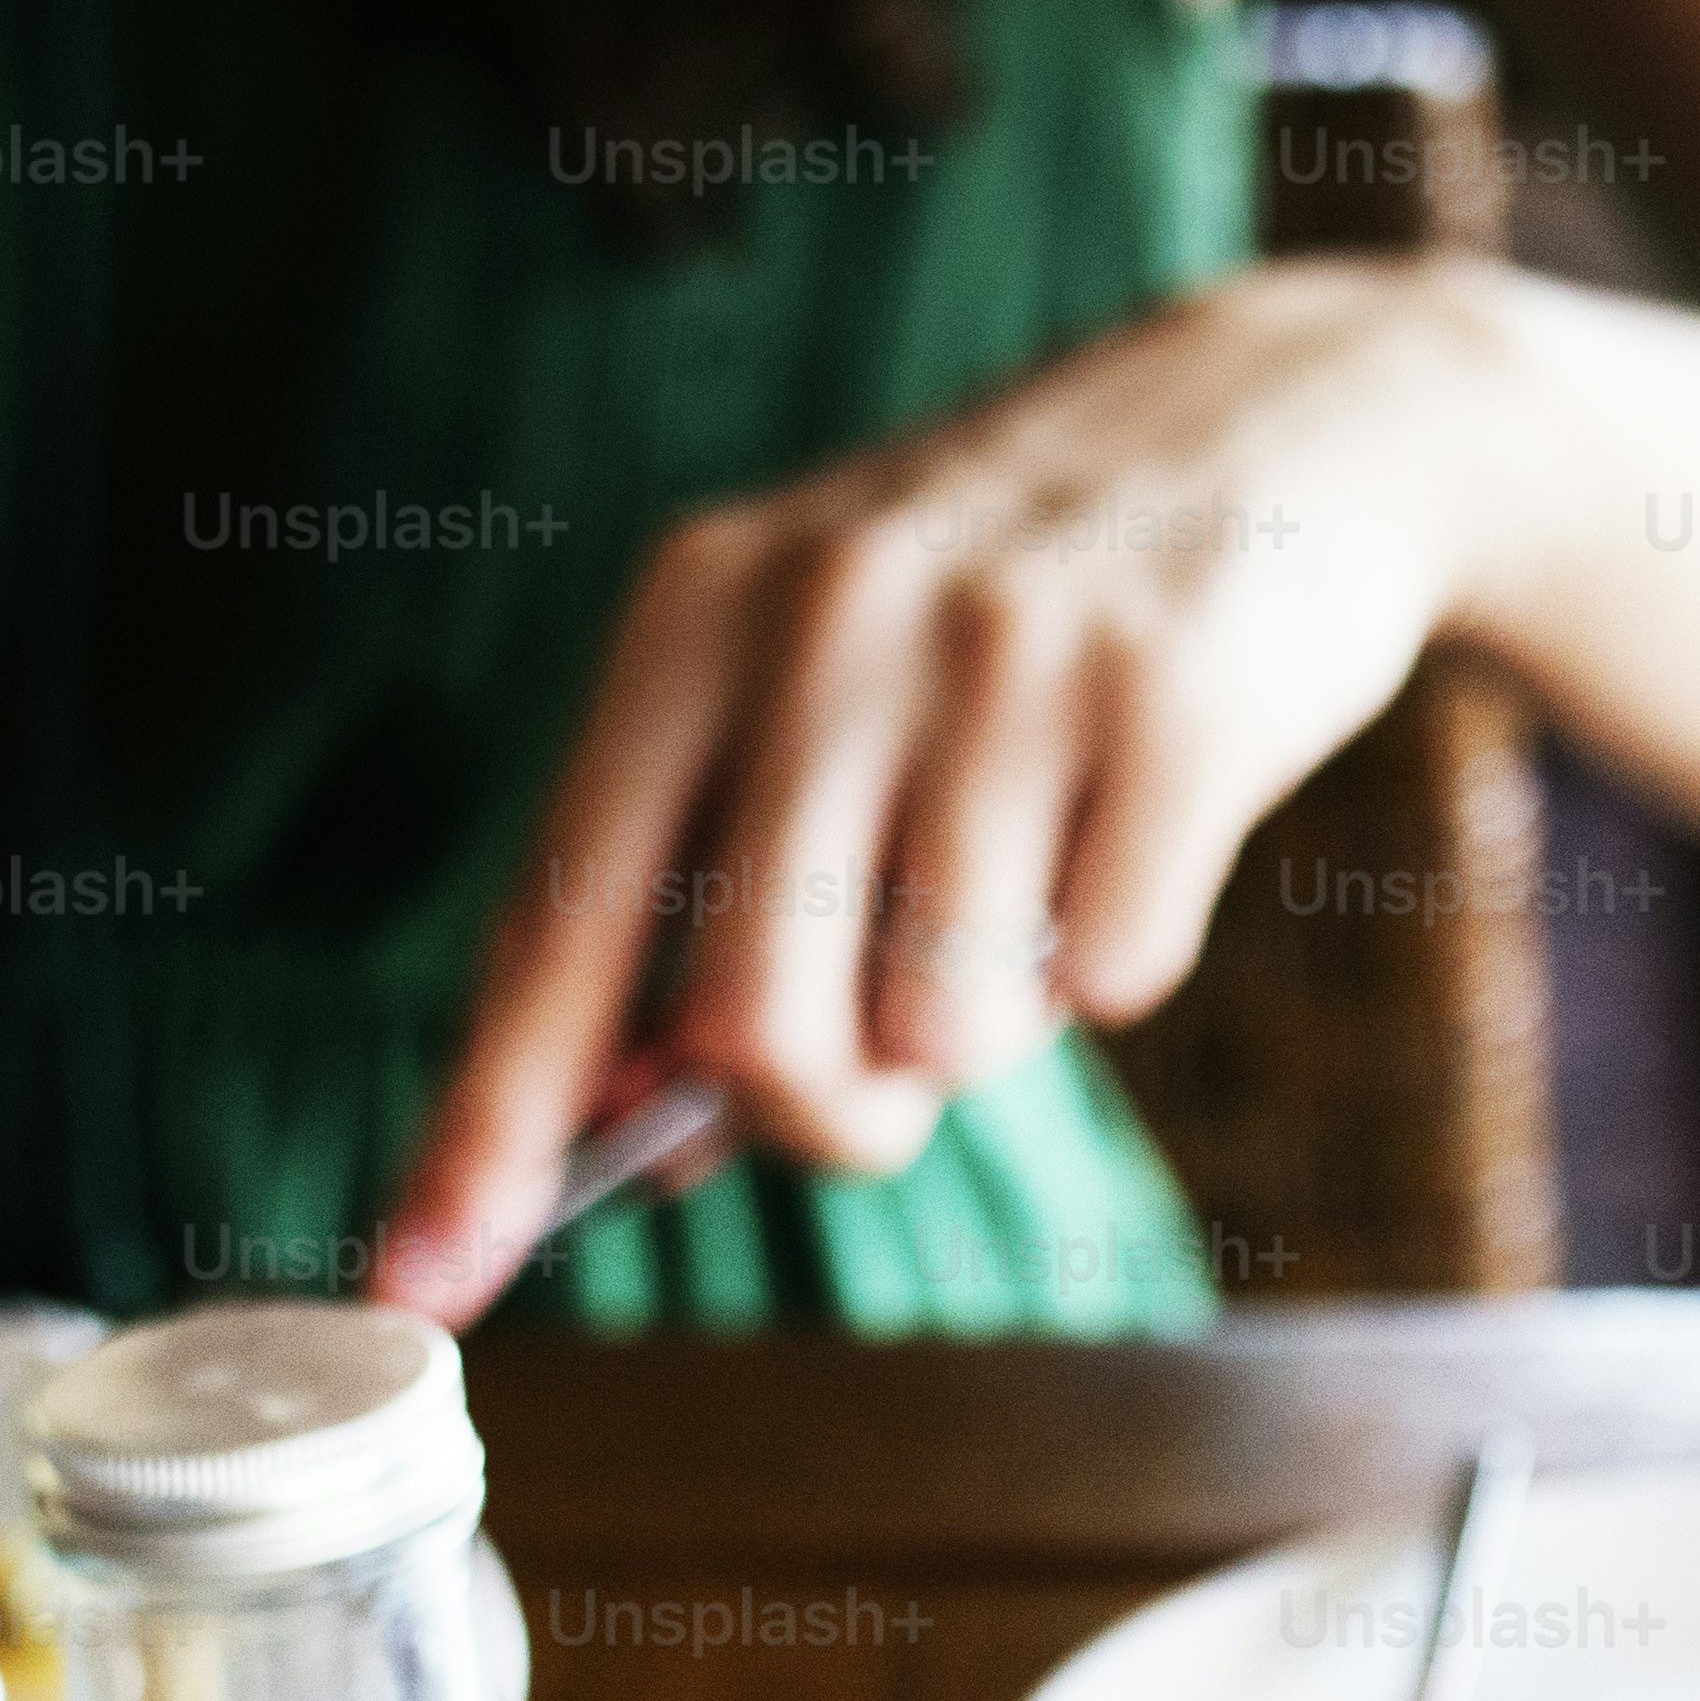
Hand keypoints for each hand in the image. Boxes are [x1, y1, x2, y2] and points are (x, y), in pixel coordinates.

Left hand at [377, 256, 1522, 1313]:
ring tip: (1031, 890)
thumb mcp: (817, 683)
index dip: (489, 1121)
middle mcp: (825, 621)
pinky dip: (1126, 955)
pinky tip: (1137, 833)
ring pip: (942, 1025)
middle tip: (895, 1072)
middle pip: (750, 1022)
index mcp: (694, 620)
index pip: (560, 921)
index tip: (419, 1279)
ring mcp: (1002, 655)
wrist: (1279, 421)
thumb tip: (637, 1133)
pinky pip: (1114, 974)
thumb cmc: (1014, 605)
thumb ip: (709, 881)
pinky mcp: (1173, 700)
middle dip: (826, 1113)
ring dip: (993, 1028)